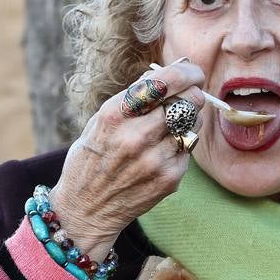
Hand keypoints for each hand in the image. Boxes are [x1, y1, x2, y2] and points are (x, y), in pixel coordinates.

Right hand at [48, 59, 205, 260]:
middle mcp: (135, 136)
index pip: (164, 82)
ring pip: (193, 123)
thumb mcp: (101, 120)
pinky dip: (181, 144)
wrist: (86, 208)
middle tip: (189, 95)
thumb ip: (134, 96)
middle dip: (192, 94)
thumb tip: (168, 71)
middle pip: (188, 101)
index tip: (193, 72)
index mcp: (114, 115)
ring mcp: (155, 159)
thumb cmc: (93, 157)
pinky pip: (189, 148)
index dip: (186, 73)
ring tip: (168, 126)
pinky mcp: (170, 178)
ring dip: (188, 119)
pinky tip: (163, 151)